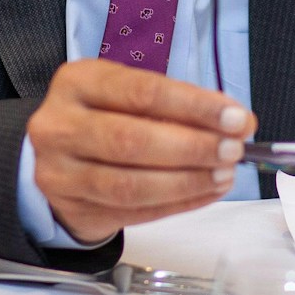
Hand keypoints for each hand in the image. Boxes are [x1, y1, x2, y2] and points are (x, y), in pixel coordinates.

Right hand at [27, 59, 256, 243]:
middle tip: (233, 150)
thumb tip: (238, 122)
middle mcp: (60, 125)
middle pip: (132, 140)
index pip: (142, 91)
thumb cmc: (103, 115)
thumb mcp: (127, 95)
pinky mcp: (73, 209)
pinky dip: (177, 204)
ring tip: (224, 174)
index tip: (236, 118)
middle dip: (193, 147)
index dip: (194, 106)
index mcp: (77, 81)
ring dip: (187, 182)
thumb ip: (178, 105)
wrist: (56, 157)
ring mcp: (60, 172)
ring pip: (131, 185)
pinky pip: (133, 212)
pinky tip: (206, 193)